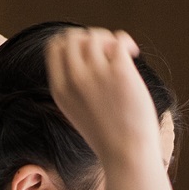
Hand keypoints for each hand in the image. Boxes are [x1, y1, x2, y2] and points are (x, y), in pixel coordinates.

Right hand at [44, 28, 160, 165]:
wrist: (127, 155)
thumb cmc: (109, 136)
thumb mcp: (79, 110)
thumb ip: (76, 83)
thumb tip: (90, 47)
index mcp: (59, 90)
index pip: (55, 46)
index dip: (72, 43)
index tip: (90, 55)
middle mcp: (73, 79)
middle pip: (72, 36)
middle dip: (90, 37)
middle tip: (108, 54)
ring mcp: (95, 74)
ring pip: (94, 35)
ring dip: (109, 39)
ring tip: (123, 57)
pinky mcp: (118, 71)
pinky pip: (118, 40)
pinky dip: (125, 42)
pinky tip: (133, 54)